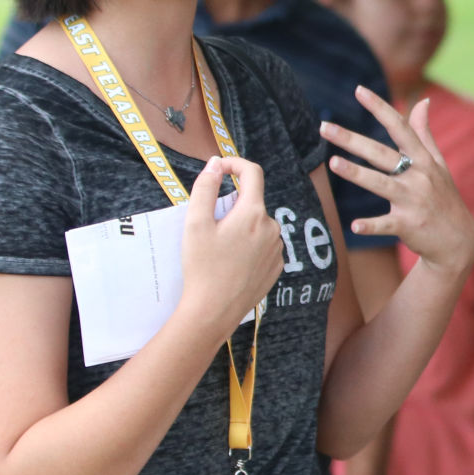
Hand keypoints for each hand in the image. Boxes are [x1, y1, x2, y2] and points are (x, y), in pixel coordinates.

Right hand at [180, 156, 284, 337]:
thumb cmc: (202, 267)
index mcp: (253, 213)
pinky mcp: (277, 266)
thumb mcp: (195, 223)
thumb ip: (205, 188)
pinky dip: (249, 245)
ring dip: (241, 227)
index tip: (219, 168)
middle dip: (232, 206)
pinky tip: (232, 262)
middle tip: (209, 226)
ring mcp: (278, 248)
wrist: (214, 310)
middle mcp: (272, 228)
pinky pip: (264, 245)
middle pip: (252, 203)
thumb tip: (215, 164)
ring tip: (220, 249)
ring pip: (258, 225)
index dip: (235, 164)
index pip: (252, 173)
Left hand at [322, 87, 473, 278]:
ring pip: (381, 185)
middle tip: (324, 127)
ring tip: (333, 163)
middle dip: (353, 140)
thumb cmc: (444, 198)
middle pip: (382, 154)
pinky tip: (354, 225)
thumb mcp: (439, 164)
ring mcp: (413, 201)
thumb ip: (424, 133)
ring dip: (357, 174)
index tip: (359, 90)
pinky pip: (386, 225)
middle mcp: (418, 177)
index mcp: (424, 160)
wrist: (459, 241)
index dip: (380, 108)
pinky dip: (371, 226)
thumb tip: (422, 101)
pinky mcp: (408, 226)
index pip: (400, 128)